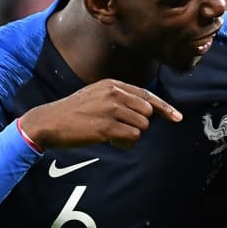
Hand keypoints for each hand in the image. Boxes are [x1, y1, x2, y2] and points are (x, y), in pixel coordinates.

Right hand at [20, 79, 182, 149]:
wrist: (49, 121)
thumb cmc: (74, 112)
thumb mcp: (96, 95)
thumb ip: (119, 99)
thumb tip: (144, 113)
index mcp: (112, 84)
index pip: (146, 95)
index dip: (164, 107)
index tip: (177, 117)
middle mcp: (113, 93)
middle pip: (147, 112)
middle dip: (140, 124)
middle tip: (122, 130)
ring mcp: (110, 109)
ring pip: (142, 126)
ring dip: (132, 135)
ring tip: (114, 136)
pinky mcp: (106, 127)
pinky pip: (132, 136)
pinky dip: (126, 142)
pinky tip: (112, 141)